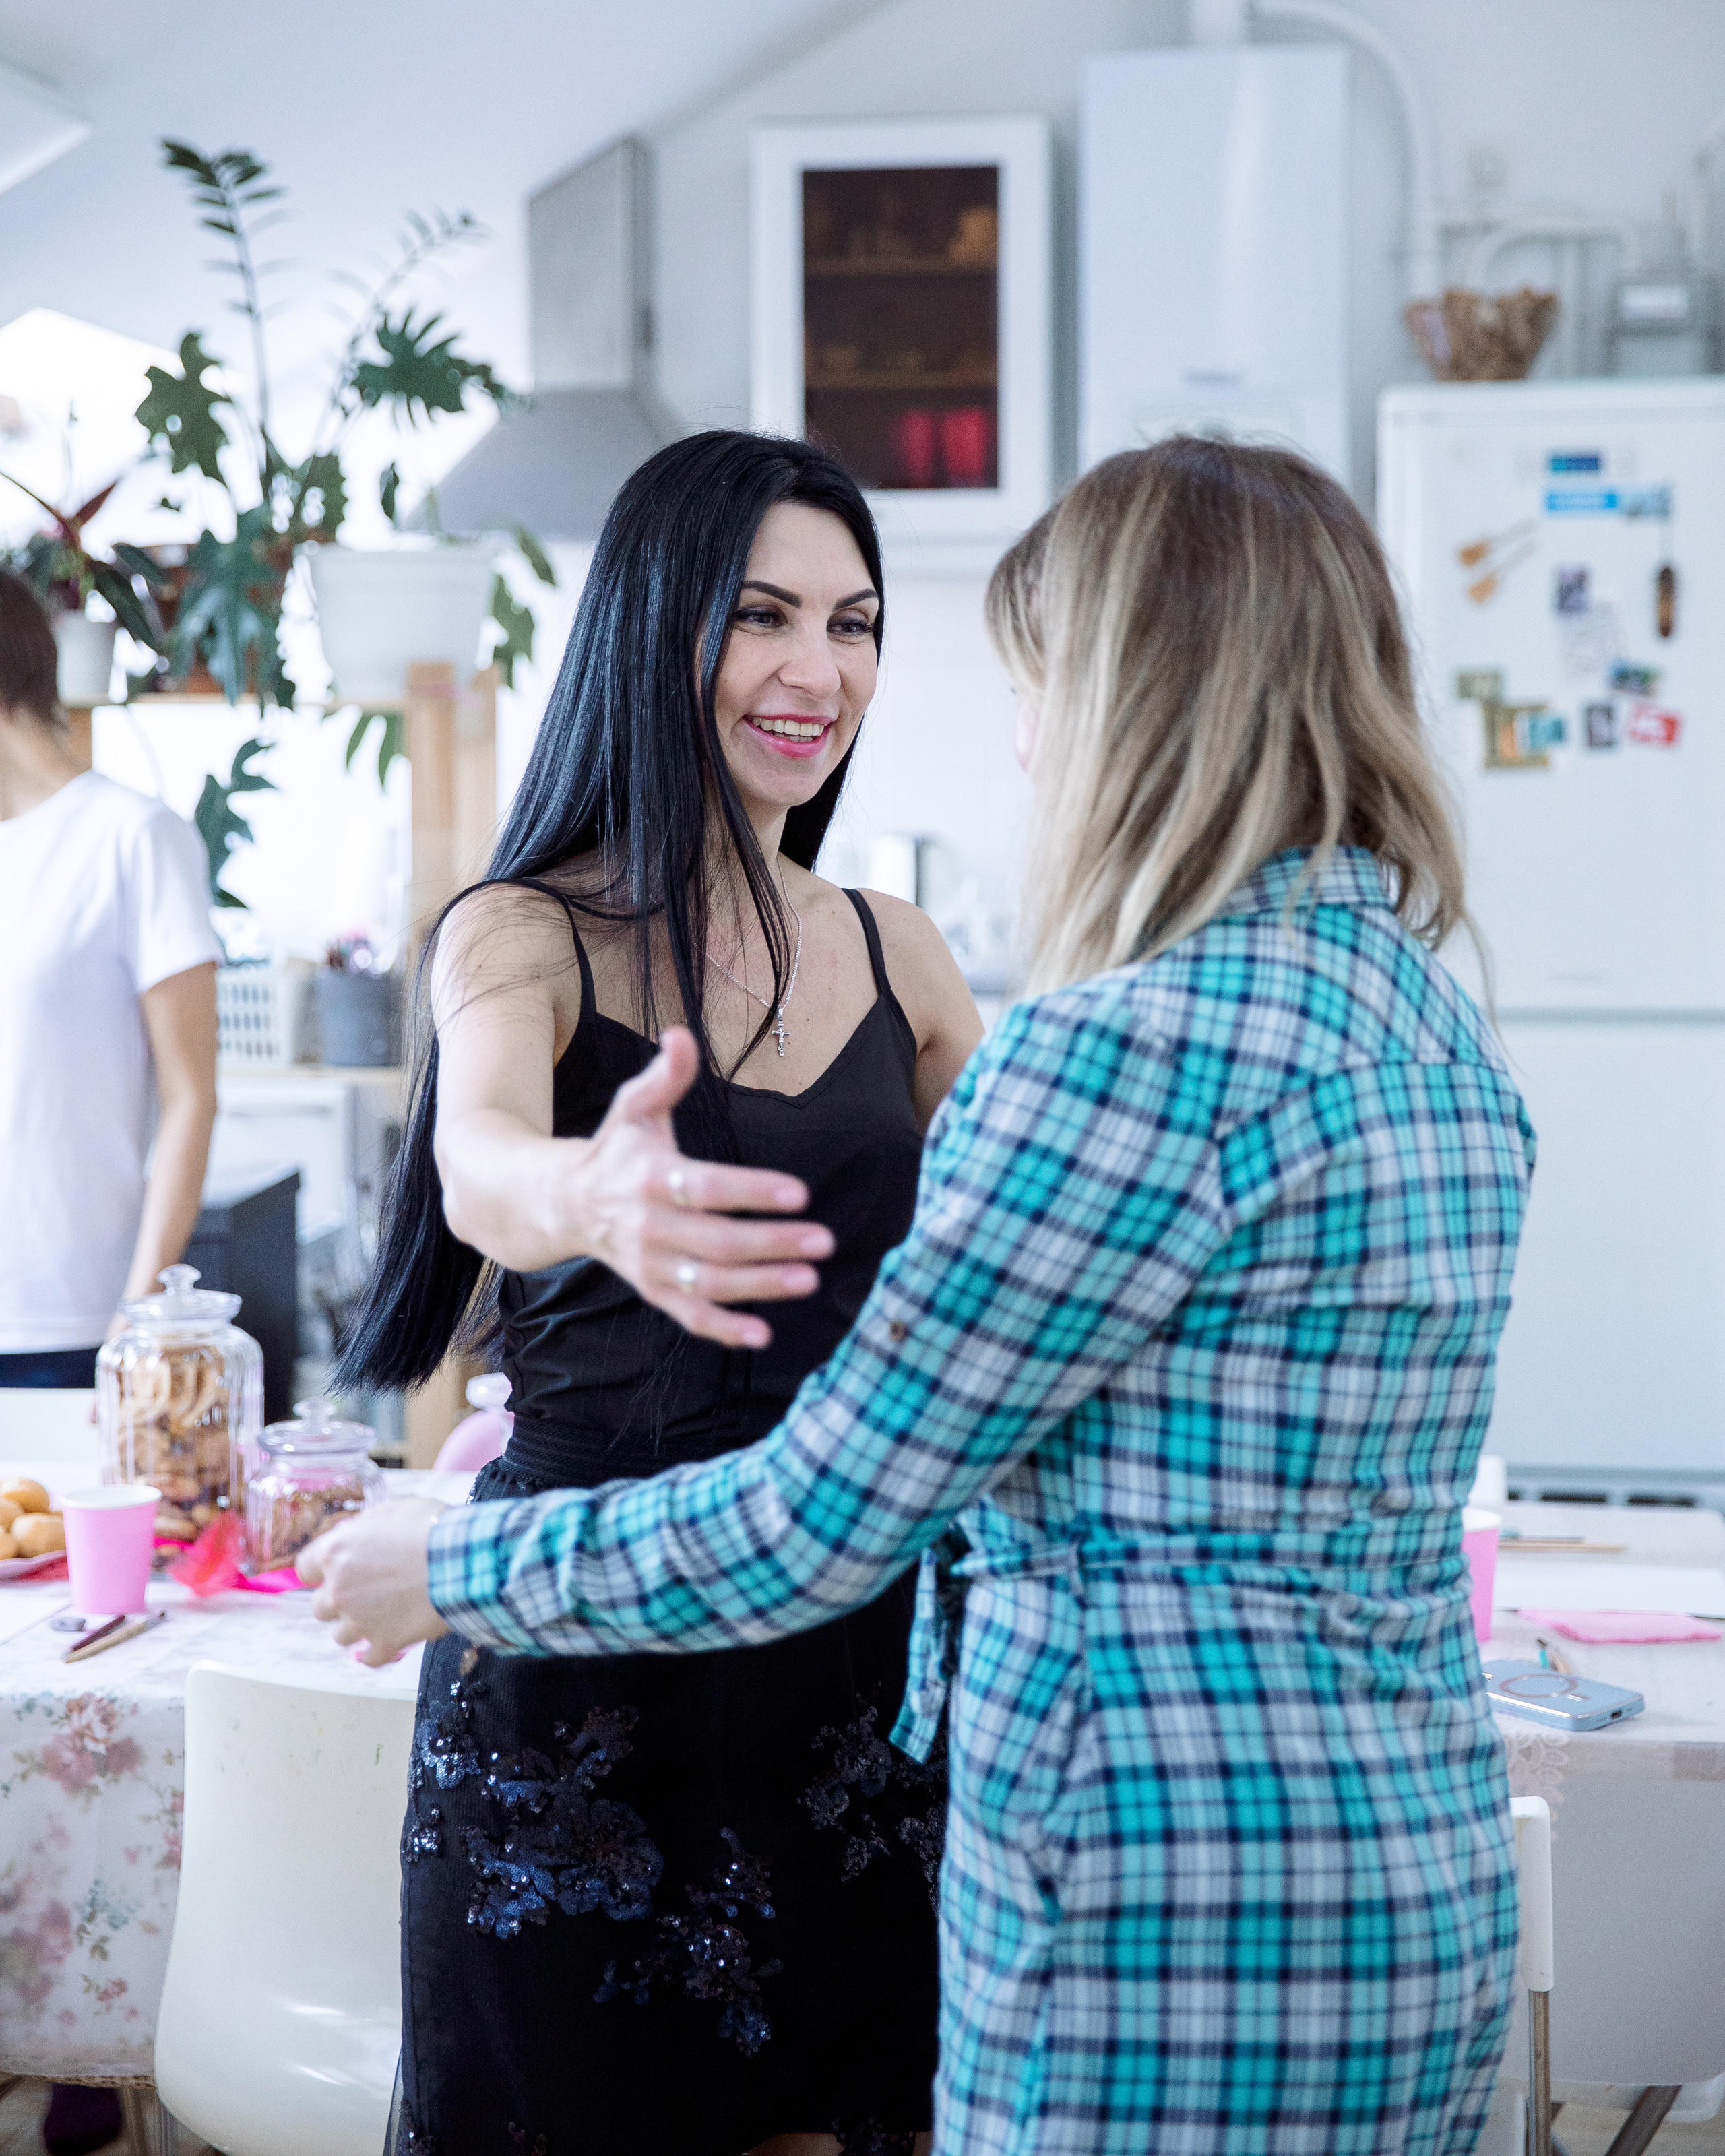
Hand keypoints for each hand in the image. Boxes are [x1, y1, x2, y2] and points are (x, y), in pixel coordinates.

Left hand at [299, 1499, 451, 1666]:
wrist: (461, 1561)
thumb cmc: (431, 1529)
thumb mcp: (394, 1510)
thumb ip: (367, 1526)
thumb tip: (361, 1533)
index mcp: (336, 1553)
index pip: (305, 1568)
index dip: (319, 1570)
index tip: (331, 1571)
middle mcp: (340, 1590)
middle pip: (319, 1607)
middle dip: (338, 1600)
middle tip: (362, 1593)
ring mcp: (360, 1621)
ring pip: (340, 1635)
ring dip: (356, 1627)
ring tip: (380, 1617)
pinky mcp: (385, 1642)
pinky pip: (370, 1658)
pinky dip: (377, 1651)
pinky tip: (387, 1642)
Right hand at [568, 1025, 833, 1350]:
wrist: (563, 1205)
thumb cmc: (615, 1151)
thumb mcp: (634, 1108)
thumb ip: (665, 1076)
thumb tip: (682, 1035)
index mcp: (650, 1178)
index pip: (707, 1187)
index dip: (752, 1191)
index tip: (799, 1193)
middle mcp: (649, 1227)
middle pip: (716, 1242)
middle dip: (772, 1243)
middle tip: (823, 1241)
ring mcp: (651, 1265)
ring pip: (709, 1284)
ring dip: (759, 1287)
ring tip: (808, 1279)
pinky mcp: (654, 1292)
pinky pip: (689, 1318)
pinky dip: (722, 1330)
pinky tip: (762, 1335)